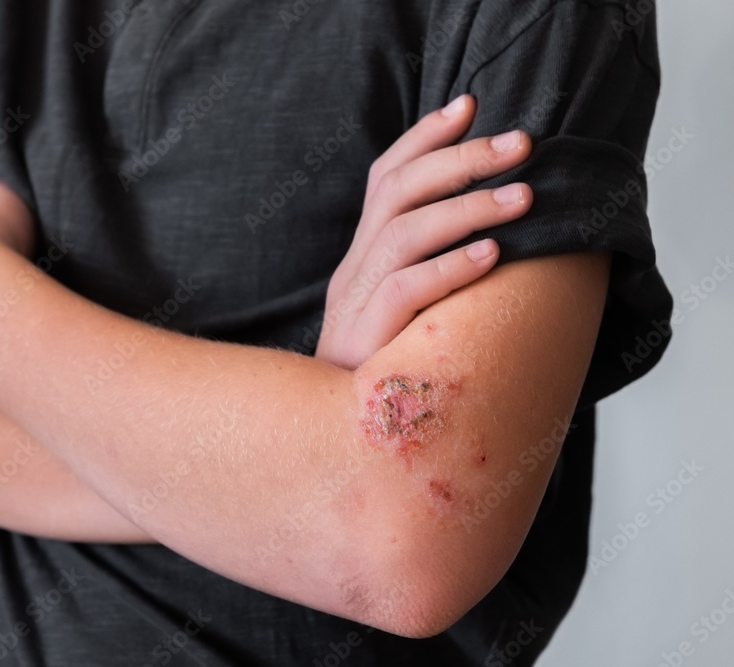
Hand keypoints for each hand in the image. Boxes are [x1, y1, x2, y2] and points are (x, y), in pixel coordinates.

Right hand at [315, 95, 533, 368]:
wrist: (336, 439)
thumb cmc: (387, 371)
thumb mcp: (403, 312)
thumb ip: (431, 270)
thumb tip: (498, 236)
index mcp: (363, 256)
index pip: (386, 177)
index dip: (424, 136)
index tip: (470, 105)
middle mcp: (354, 269)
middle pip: (398, 192)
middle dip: (461, 159)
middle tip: (521, 143)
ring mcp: (353, 302)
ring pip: (404, 233)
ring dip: (468, 208)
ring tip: (524, 198)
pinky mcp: (363, 339)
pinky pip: (405, 290)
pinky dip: (450, 267)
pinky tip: (491, 256)